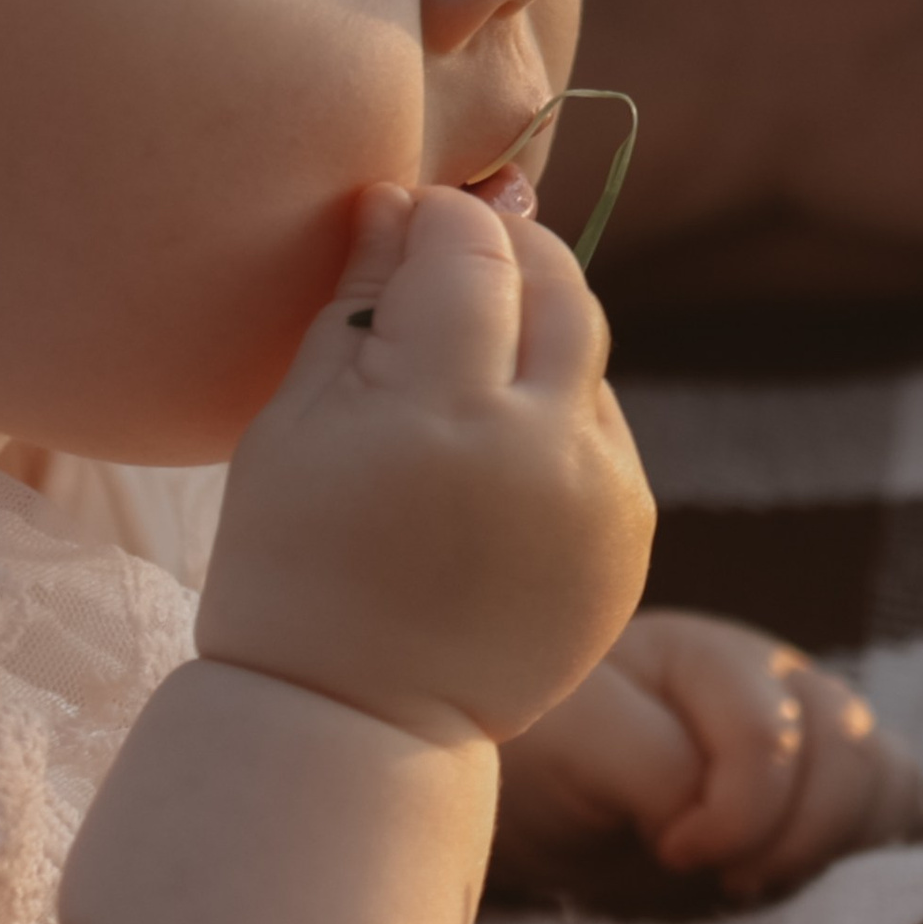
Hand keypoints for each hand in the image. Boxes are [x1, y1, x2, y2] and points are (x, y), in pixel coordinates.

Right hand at [196, 183, 652, 747]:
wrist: (353, 724)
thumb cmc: (292, 565)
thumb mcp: (293, 424)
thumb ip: (358, 302)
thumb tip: (397, 200)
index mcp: (448, 413)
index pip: (472, 254)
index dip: (438, 218)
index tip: (404, 216)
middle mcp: (547, 447)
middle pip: (560, 285)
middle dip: (511, 248)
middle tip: (454, 252)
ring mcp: (602, 497)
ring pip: (590, 353)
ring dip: (538, 330)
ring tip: (465, 358)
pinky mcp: (630, 538)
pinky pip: (603, 430)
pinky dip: (558, 411)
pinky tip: (495, 443)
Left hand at [492, 608, 922, 904]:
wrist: (534, 800)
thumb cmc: (537, 759)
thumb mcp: (568, 748)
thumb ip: (652, 767)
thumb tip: (720, 821)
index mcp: (706, 654)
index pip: (772, 738)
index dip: (732, 818)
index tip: (670, 852)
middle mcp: (775, 678)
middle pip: (850, 749)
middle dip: (792, 838)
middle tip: (723, 882)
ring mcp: (811, 728)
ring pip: (888, 775)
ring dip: (834, 848)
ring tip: (753, 883)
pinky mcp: (829, 786)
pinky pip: (896, 807)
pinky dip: (864, 853)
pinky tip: (793, 882)